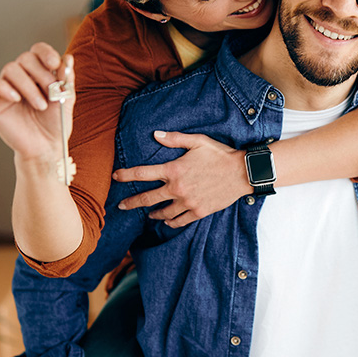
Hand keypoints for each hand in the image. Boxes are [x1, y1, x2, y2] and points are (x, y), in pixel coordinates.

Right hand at [0, 42, 73, 160]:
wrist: (46, 147)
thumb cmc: (56, 124)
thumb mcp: (66, 98)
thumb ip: (66, 78)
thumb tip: (68, 57)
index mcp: (39, 73)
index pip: (38, 51)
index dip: (45, 52)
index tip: (55, 64)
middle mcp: (21, 77)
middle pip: (25, 58)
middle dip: (41, 74)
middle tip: (51, 92)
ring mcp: (5, 87)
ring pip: (10, 69)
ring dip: (28, 86)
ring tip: (40, 105)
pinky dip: (2, 87)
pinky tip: (16, 99)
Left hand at [113, 131, 250, 227]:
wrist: (241, 173)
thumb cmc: (220, 154)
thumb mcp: (197, 141)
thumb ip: (174, 139)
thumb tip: (155, 135)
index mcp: (174, 170)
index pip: (143, 173)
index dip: (126, 175)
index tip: (115, 177)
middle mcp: (177, 188)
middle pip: (147, 199)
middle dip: (131, 203)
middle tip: (121, 206)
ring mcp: (188, 202)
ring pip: (163, 213)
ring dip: (153, 214)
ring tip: (148, 214)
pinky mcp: (198, 211)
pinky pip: (179, 220)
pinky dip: (171, 222)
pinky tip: (168, 221)